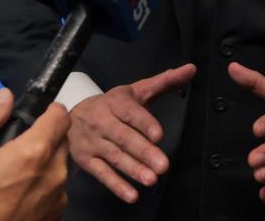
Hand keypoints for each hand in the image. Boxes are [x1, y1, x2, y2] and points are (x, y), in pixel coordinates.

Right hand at [0, 89, 68, 220]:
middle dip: (42, 136)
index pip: (61, 115)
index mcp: (35, 152)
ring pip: (58, 166)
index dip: (47, 110)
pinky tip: (15, 195)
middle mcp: (54, 174)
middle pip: (61, 140)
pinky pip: (54, 190)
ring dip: (42, 163)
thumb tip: (4, 97)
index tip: (32, 116)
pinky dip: (40, 186)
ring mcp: (57, 199)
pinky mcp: (54, 217)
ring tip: (10, 174)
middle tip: (12, 147)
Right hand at [68, 64, 195, 202]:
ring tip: (152, 180)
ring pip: (114, 156)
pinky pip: (102, 174)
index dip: (144, 123)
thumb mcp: (136, 90)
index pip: (130, 112)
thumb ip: (164, 81)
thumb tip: (191, 69)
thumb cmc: (112, 104)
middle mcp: (102, 121)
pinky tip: (132, 195)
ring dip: (133, 170)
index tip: (158, 135)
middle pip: (123, 137)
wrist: (73, 116)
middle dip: (143, 151)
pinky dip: (116, 185)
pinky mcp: (86, 160)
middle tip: (163, 165)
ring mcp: (93, 142)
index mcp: (115, 102)